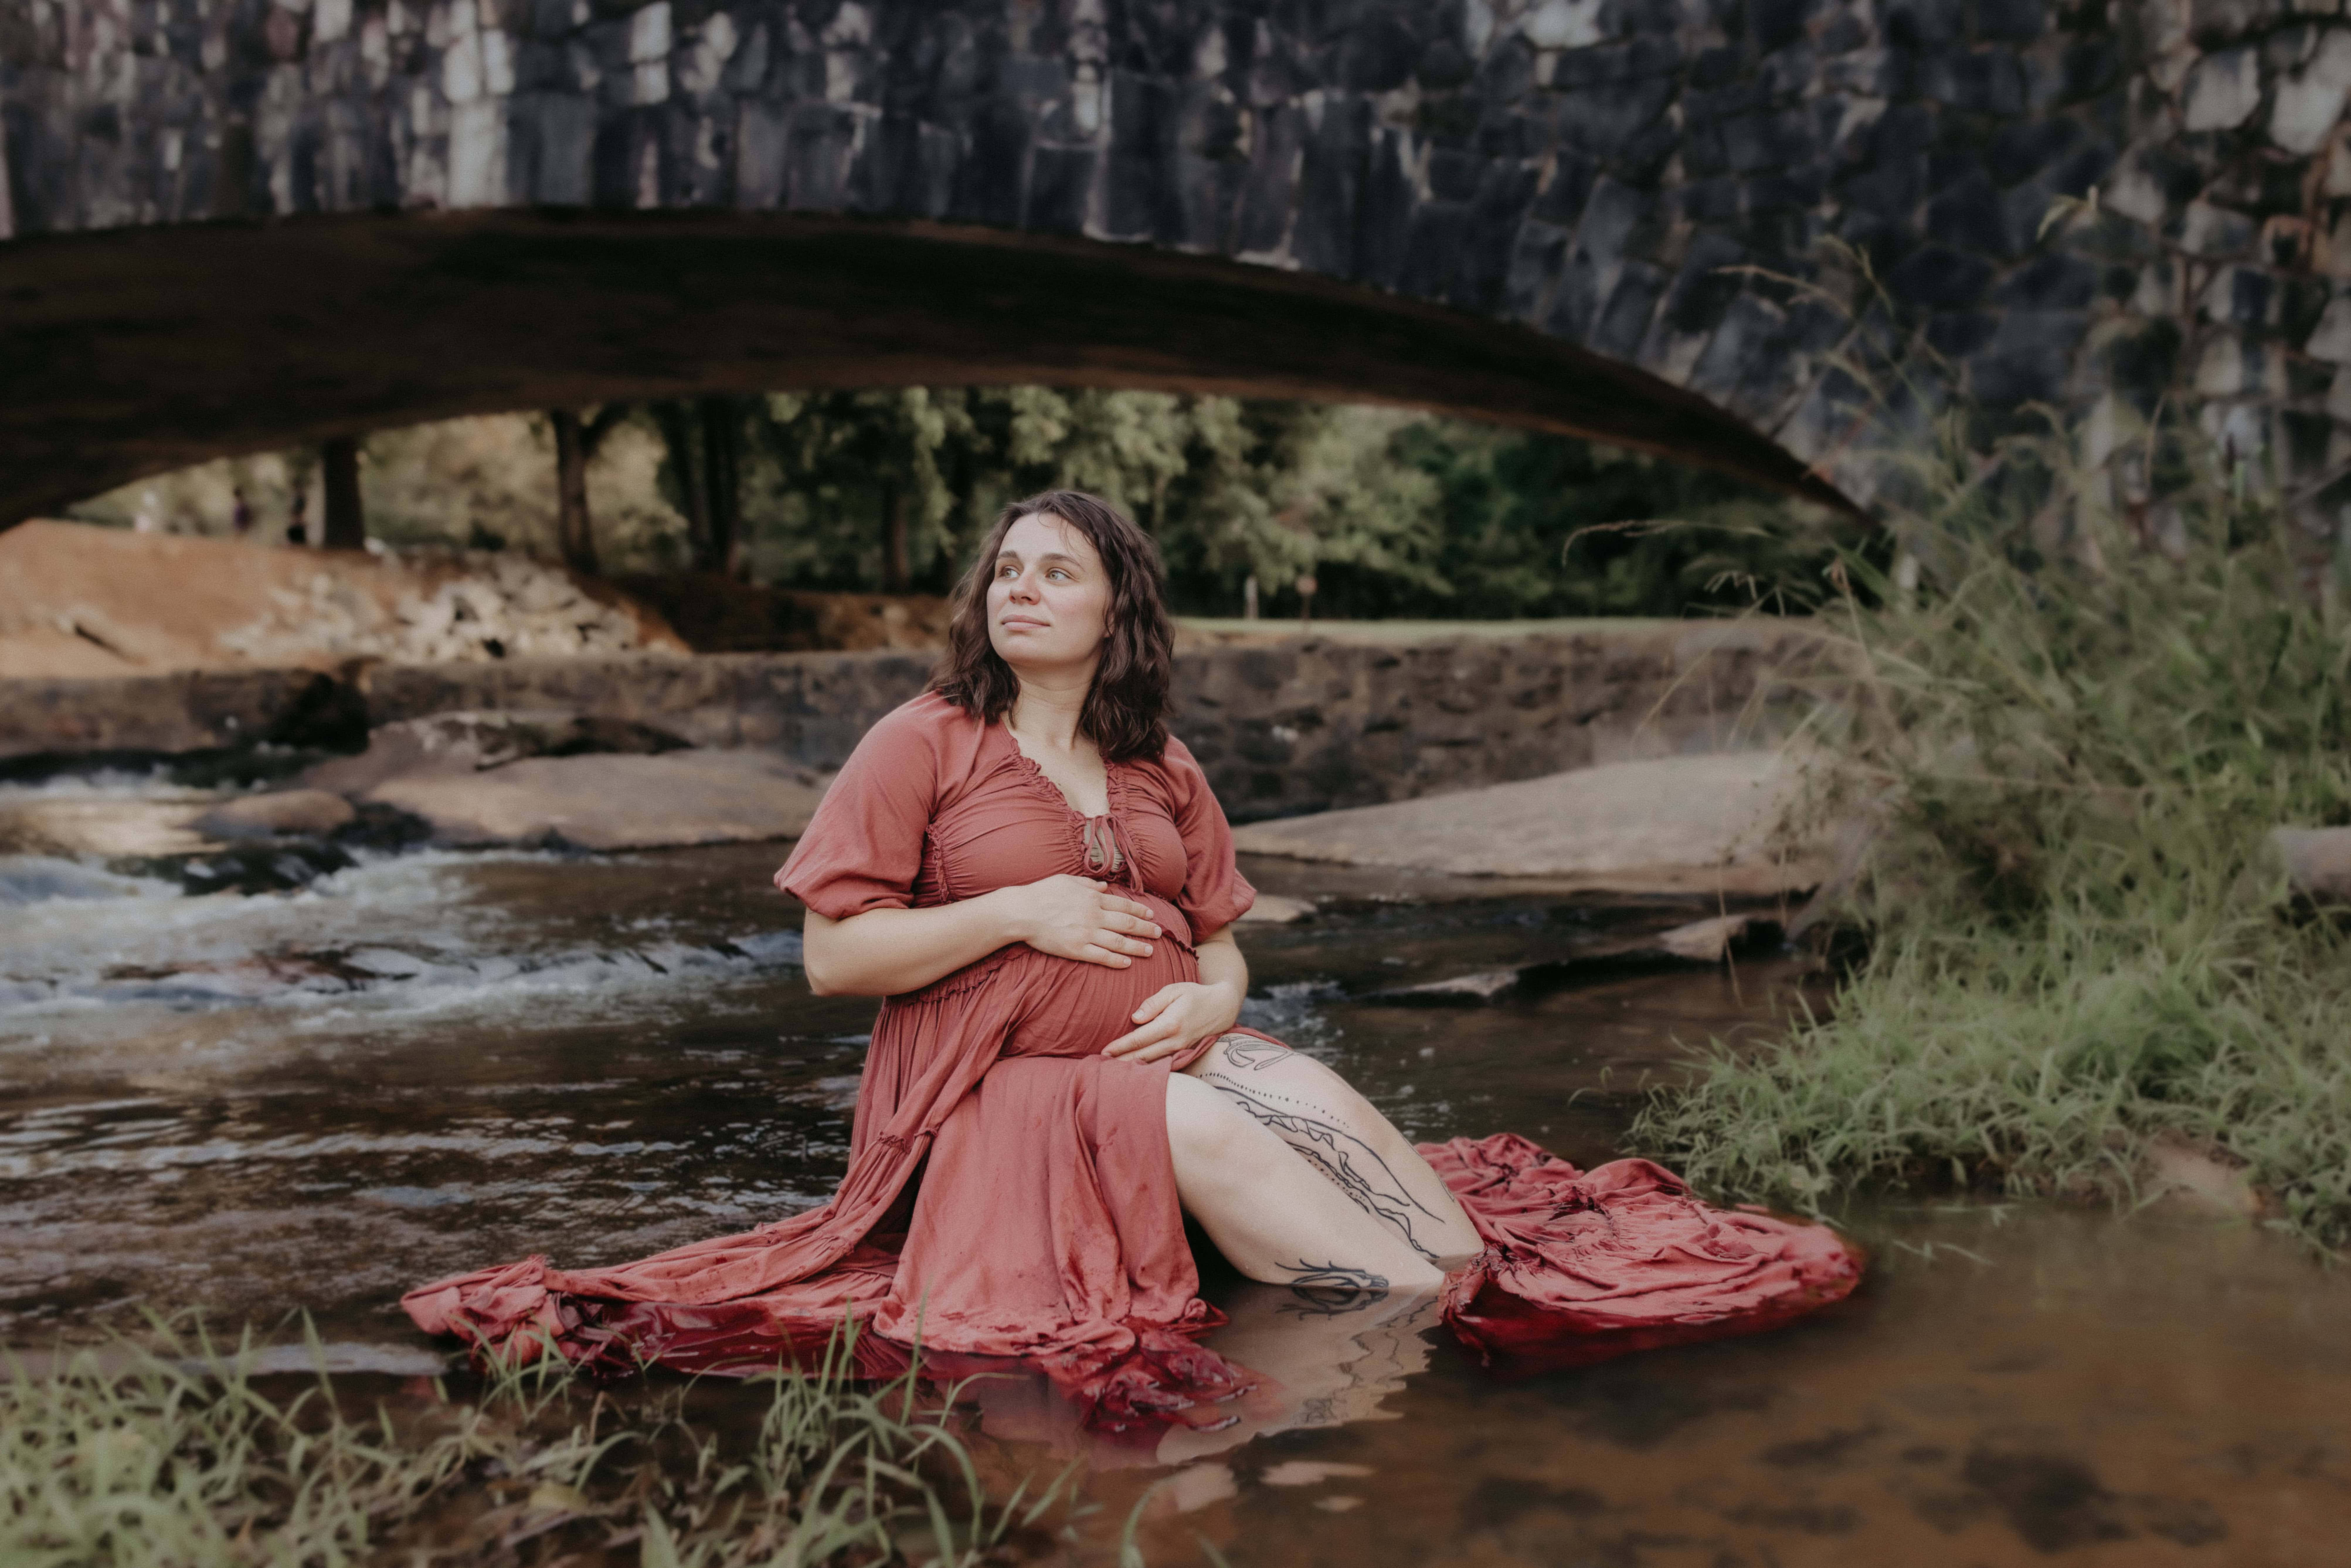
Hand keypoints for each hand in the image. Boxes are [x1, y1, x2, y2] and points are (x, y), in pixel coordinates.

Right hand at [1004, 875, 1161, 968]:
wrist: (1021, 911)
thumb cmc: (1041, 893)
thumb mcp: (1067, 881)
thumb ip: (1088, 884)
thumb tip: (1104, 886)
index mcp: (1092, 898)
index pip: (1123, 904)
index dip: (1140, 909)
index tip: (1151, 914)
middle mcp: (1094, 915)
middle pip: (1127, 923)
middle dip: (1145, 928)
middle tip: (1159, 933)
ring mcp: (1086, 933)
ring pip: (1119, 941)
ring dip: (1137, 947)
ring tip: (1151, 951)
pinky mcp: (1076, 949)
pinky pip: (1102, 956)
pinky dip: (1117, 960)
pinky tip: (1128, 963)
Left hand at [1101, 980, 1242, 1063]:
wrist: (1222, 1007)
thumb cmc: (1195, 994)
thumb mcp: (1174, 990)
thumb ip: (1153, 1003)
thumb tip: (1135, 1019)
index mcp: (1170, 1023)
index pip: (1139, 1038)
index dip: (1120, 1046)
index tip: (1104, 1051)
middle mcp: (1175, 1041)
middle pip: (1142, 1056)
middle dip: (1121, 1062)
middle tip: (1099, 1065)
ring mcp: (1180, 1050)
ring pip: (1151, 1062)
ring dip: (1132, 1067)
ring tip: (1112, 1069)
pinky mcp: (1183, 1053)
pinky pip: (1161, 1062)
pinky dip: (1146, 1066)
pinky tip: (1134, 1069)